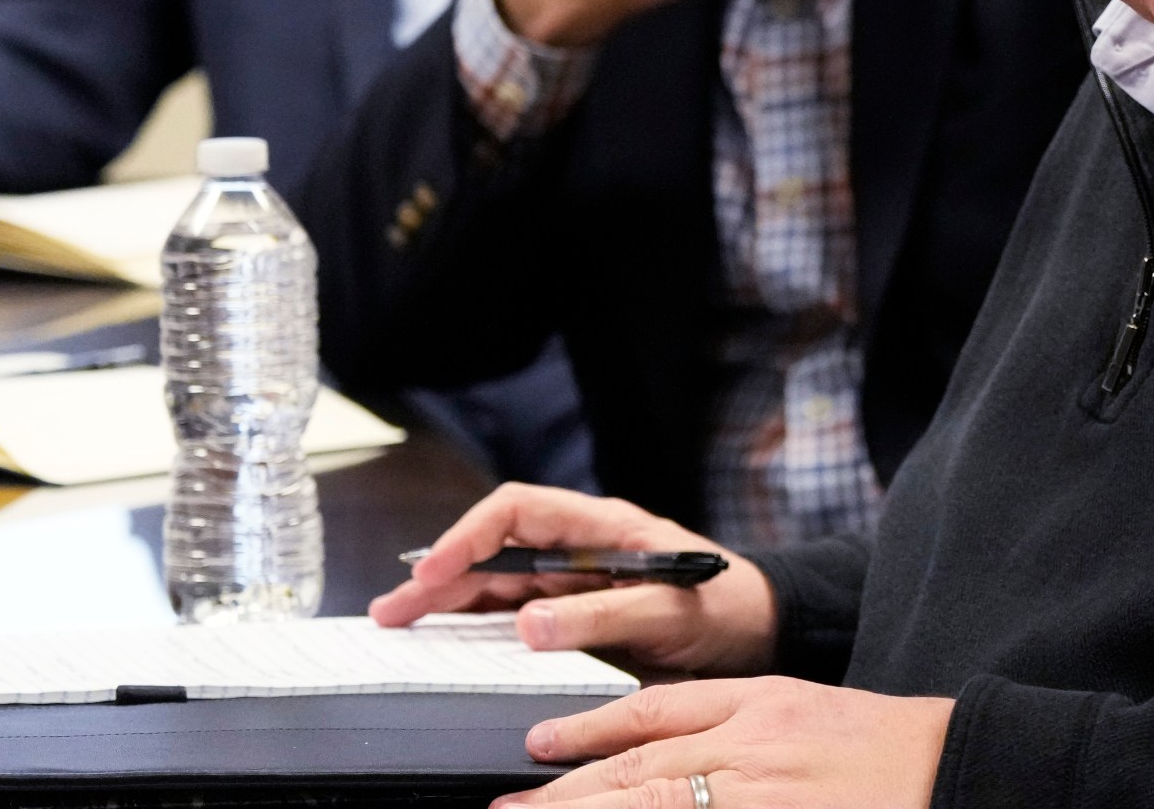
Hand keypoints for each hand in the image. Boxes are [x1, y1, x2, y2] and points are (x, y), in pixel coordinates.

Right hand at [369, 483, 776, 675]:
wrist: (760, 629)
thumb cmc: (727, 607)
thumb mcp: (669, 611)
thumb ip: (603, 616)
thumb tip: (529, 624)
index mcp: (601, 527)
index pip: (517, 512)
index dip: (469, 537)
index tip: (435, 569)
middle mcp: (579, 548)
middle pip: (494, 550)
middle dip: (440, 574)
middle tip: (393, 611)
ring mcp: (574, 580)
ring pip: (496, 583)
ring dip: (448, 600)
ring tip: (399, 621)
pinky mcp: (575, 612)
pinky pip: (514, 613)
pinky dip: (475, 625)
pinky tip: (446, 640)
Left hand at [491, 677, 952, 808]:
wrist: (959, 768)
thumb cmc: (894, 749)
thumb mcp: (811, 714)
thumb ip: (743, 728)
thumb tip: (669, 750)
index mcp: (762, 702)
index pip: (655, 709)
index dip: (590, 728)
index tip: (541, 743)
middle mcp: (752, 744)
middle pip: (637, 764)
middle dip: (564, 788)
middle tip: (502, 804)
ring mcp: (758, 793)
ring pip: (650, 802)